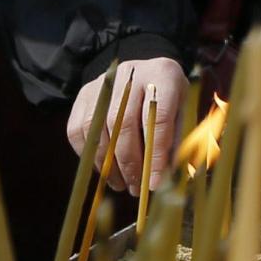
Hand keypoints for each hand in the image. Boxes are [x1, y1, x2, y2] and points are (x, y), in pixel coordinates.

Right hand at [67, 55, 190, 195]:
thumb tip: (163, 179)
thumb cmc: (167, 98)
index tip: (155, 182)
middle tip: (135, 187)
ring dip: (108, 163)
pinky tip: (104, 169)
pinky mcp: (84, 95)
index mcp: (163, 74)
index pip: (158, 117)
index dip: (156, 154)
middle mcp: (131, 74)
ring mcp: (103, 82)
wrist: (144, 72)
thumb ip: (175, 142)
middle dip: (129, 162)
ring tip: (121, 184)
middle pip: (123, 123)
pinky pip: (78, 130)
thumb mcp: (182, 113)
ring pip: (98, 127)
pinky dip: (89, 155)